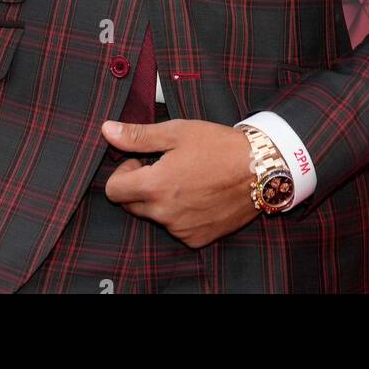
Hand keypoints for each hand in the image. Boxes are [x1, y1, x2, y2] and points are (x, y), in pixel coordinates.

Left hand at [101, 118, 258, 247]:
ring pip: (155, 216)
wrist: (262, 170)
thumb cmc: (220, 146)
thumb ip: (138, 135)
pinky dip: (182, 214)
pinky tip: (201, 195)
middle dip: (141, 186)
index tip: (142, 161)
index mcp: (155, 186)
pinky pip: (177, 227)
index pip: (112, 190)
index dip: (123, 172)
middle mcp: (164, 213)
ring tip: (190, 179)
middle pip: (131, 205)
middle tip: (167, 167)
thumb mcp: (178, 131)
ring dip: (163, 200)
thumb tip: (107, 130)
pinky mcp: (197, 238)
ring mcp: (181, 229)